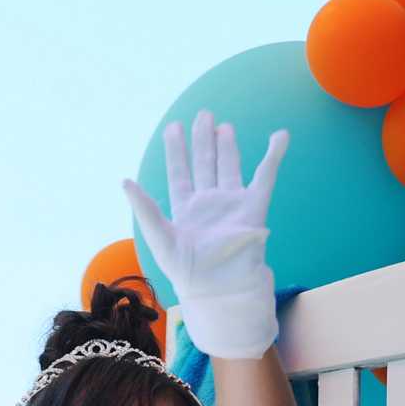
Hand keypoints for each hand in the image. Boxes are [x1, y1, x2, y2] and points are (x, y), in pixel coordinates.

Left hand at [122, 110, 287, 359]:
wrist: (222, 290)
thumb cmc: (189, 272)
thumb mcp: (160, 239)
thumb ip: (145, 209)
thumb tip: (125, 181)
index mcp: (185, 209)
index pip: (179, 172)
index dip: (176, 150)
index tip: (173, 127)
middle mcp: (209, 204)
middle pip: (205, 164)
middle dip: (203, 140)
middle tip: (203, 114)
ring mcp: (232, 205)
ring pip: (230, 167)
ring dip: (227, 146)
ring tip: (223, 125)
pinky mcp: (254, 209)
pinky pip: (265, 177)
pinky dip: (273, 156)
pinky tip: (279, 137)